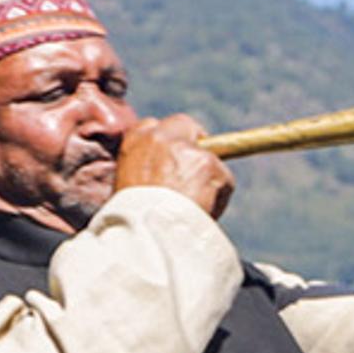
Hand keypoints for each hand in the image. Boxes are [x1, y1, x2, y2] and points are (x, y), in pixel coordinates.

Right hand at [113, 116, 231, 220]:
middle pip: (186, 125)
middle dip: (196, 144)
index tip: (175, 156)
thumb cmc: (134, 215)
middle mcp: (158, 136)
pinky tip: (204, 210)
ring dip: (209, 179)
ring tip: (195, 205)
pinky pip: (225, 180)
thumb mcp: (128, 185)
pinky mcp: (209, 163)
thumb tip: (167, 178)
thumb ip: (147, 171)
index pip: (153, 125)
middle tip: (200, 171)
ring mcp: (185, 148)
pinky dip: (221, 196)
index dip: (169, 141)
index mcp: (133, 141)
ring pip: (210, 158)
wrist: (147, 227)